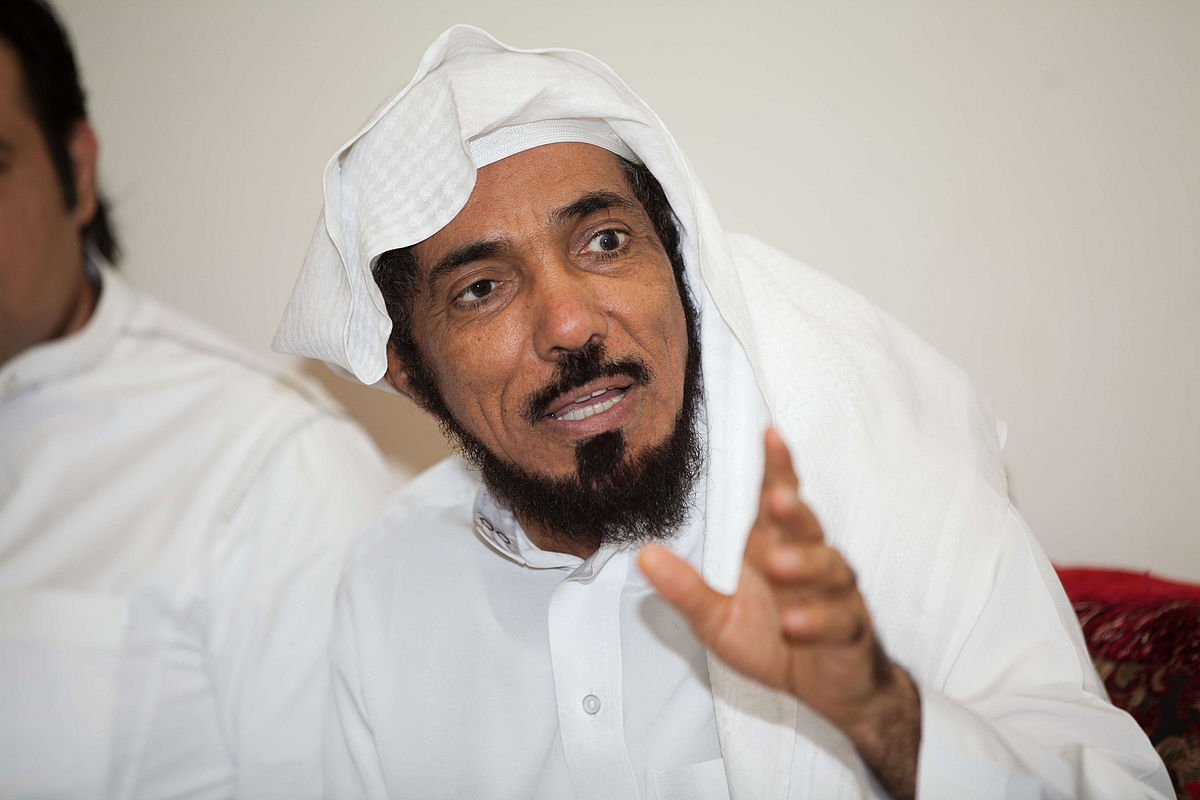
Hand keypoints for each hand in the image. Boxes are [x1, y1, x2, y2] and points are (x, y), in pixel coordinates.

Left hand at [639, 428, 917, 797]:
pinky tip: (794, 622)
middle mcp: (808, 559)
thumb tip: (644, 554)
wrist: (826, 688)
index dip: (776, 468)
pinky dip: (816, 619)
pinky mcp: (849, 629)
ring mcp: (833, 593)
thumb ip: (685, 588)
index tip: (767, 435)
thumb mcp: (716, 619)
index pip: (775, 498)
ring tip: (779, 565)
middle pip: (806, 523)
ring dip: (805, 564)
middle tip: (776, 498)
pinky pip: (838, 619)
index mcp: (773, 546)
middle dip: (792, 508)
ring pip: (828, 567)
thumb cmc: (772, 638)